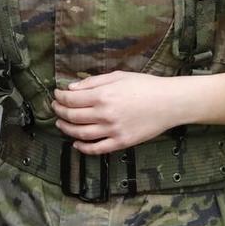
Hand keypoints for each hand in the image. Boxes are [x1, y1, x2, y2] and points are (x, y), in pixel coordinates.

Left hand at [51, 71, 185, 152]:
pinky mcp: (121, 142)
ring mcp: (112, 130)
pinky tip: (76, 144)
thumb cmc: (145, 86)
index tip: (56, 95)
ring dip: (66, 130)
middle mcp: (105, 114)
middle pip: (73, 117)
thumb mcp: (118, 76)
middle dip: (60, 112)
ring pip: (80, 134)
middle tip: (55, 108)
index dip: (60, 97)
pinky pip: (97, 148)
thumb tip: (71, 88)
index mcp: (103, 96)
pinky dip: (83, 148)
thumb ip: (93, 82)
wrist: (169, 102)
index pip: (71, 99)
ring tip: (61, 124)